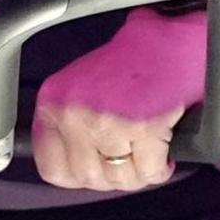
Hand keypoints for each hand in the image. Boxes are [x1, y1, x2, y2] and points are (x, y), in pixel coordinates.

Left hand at [30, 8, 205, 192]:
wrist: (167, 40)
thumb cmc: (130, 61)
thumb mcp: (80, 89)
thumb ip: (69, 127)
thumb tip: (75, 167)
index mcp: (53, 103)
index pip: (52, 167)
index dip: (78, 176)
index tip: (96, 171)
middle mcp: (74, 114)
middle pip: (88, 177)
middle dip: (114, 176)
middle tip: (130, 162)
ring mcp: (106, 123)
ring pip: (120, 179)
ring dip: (138, 174)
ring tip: (148, 156)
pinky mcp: (142, 128)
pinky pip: (148, 172)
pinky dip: (160, 168)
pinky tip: (164, 153)